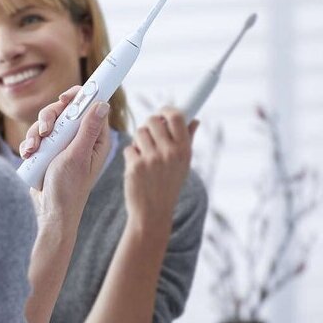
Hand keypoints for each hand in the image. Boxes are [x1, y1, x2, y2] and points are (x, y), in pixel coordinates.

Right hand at [20, 86, 110, 231]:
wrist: (50, 211)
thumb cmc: (70, 189)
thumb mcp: (78, 156)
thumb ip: (88, 129)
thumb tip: (102, 103)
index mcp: (95, 139)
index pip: (91, 107)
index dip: (79, 97)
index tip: (65, 98)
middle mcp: (80, 138)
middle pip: (65, 110)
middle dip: (50, 118)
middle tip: (46, 130)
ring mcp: (63, 144)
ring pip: (47, 122)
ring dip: (36, 133)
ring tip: (33, 149)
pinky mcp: (48, 150)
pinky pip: (37, 136)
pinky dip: (30, 143)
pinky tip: (28, 155)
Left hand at [124, 108, 197, 233]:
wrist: (153, 212)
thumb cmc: (168, 185)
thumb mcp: (183, 164)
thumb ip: (187, 140)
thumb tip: (194, 120)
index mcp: (184, 150)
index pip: (176, 116)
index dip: (166, 110)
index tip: (162, 112)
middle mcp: (169, 152)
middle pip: (153, 120)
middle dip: (148, 125)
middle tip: (149, 136)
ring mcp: (152, 159)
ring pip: (138, 133)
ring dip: (138, 141)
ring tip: (144, 156)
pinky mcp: (135, 166)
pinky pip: (128, 148)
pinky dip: (131, 156)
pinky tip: (137, 168)